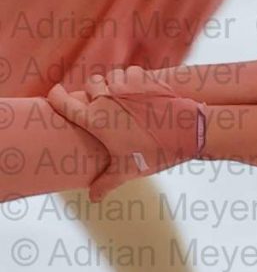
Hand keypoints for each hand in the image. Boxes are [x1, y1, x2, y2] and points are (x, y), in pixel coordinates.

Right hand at [48, 72, 205, 197]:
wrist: (187, 130)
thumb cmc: (154, 152)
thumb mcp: (128, 170)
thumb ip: (106, 183)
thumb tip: (92, 198)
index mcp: (94, 119)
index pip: (62, 101)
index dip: (55, 97)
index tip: (54, 96)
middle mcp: (105, 98)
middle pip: (88, 85)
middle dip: (91, 92)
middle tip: (100, 105)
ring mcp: (123, 85)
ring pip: (109, 77)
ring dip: (112, 85)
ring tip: (122, 101)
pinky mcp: (142, 77)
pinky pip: (129, 73)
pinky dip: (131, 80)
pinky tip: (138, 94)